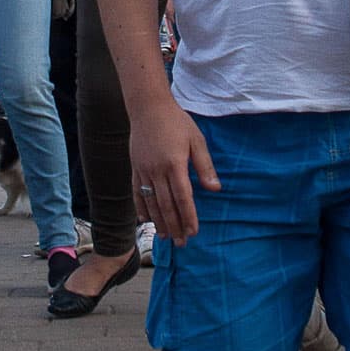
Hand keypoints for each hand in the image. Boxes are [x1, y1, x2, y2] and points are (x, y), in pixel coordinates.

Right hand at [129, 97, 218, 244]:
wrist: (147, 107)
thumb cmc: (177, 122)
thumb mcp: (197, 141)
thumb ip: (204, 167)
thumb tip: (215, 189)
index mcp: (174, 165)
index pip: (183, 198)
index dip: (188, 217)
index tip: (193, 232)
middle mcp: (157, 171)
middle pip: (166, 206)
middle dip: (175, 226)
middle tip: (182, 243)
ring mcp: (143, 171)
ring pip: (150, 203)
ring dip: (159, 222)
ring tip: (166, 236)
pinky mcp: (134, 168)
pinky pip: (136, 193)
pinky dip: (141, 209)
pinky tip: (146, 221)